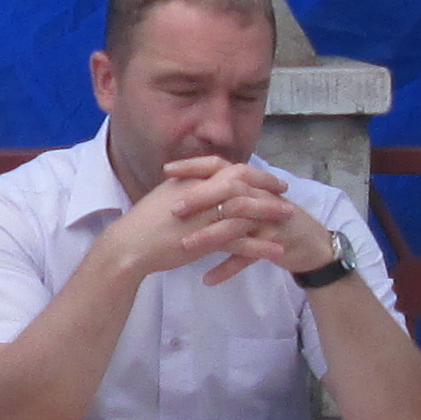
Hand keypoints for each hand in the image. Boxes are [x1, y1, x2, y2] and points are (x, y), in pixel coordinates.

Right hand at [122, 156, 315, 286]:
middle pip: (244, 183)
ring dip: (270, 213)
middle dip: (268, 187)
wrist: (129, 245)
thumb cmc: (144, 223)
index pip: (231, 168)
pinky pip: (241, 242)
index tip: (267, 176)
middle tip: (286, 193)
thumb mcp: (167, 195)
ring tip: (290, 218)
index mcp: (193, 180)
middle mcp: (202, 193)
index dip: (253, 171)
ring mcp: (205, 216)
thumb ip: (188, 186)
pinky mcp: (205, 240)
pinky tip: (276, 251)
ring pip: (246, 210)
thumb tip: (201, 181)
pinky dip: (261, 245)